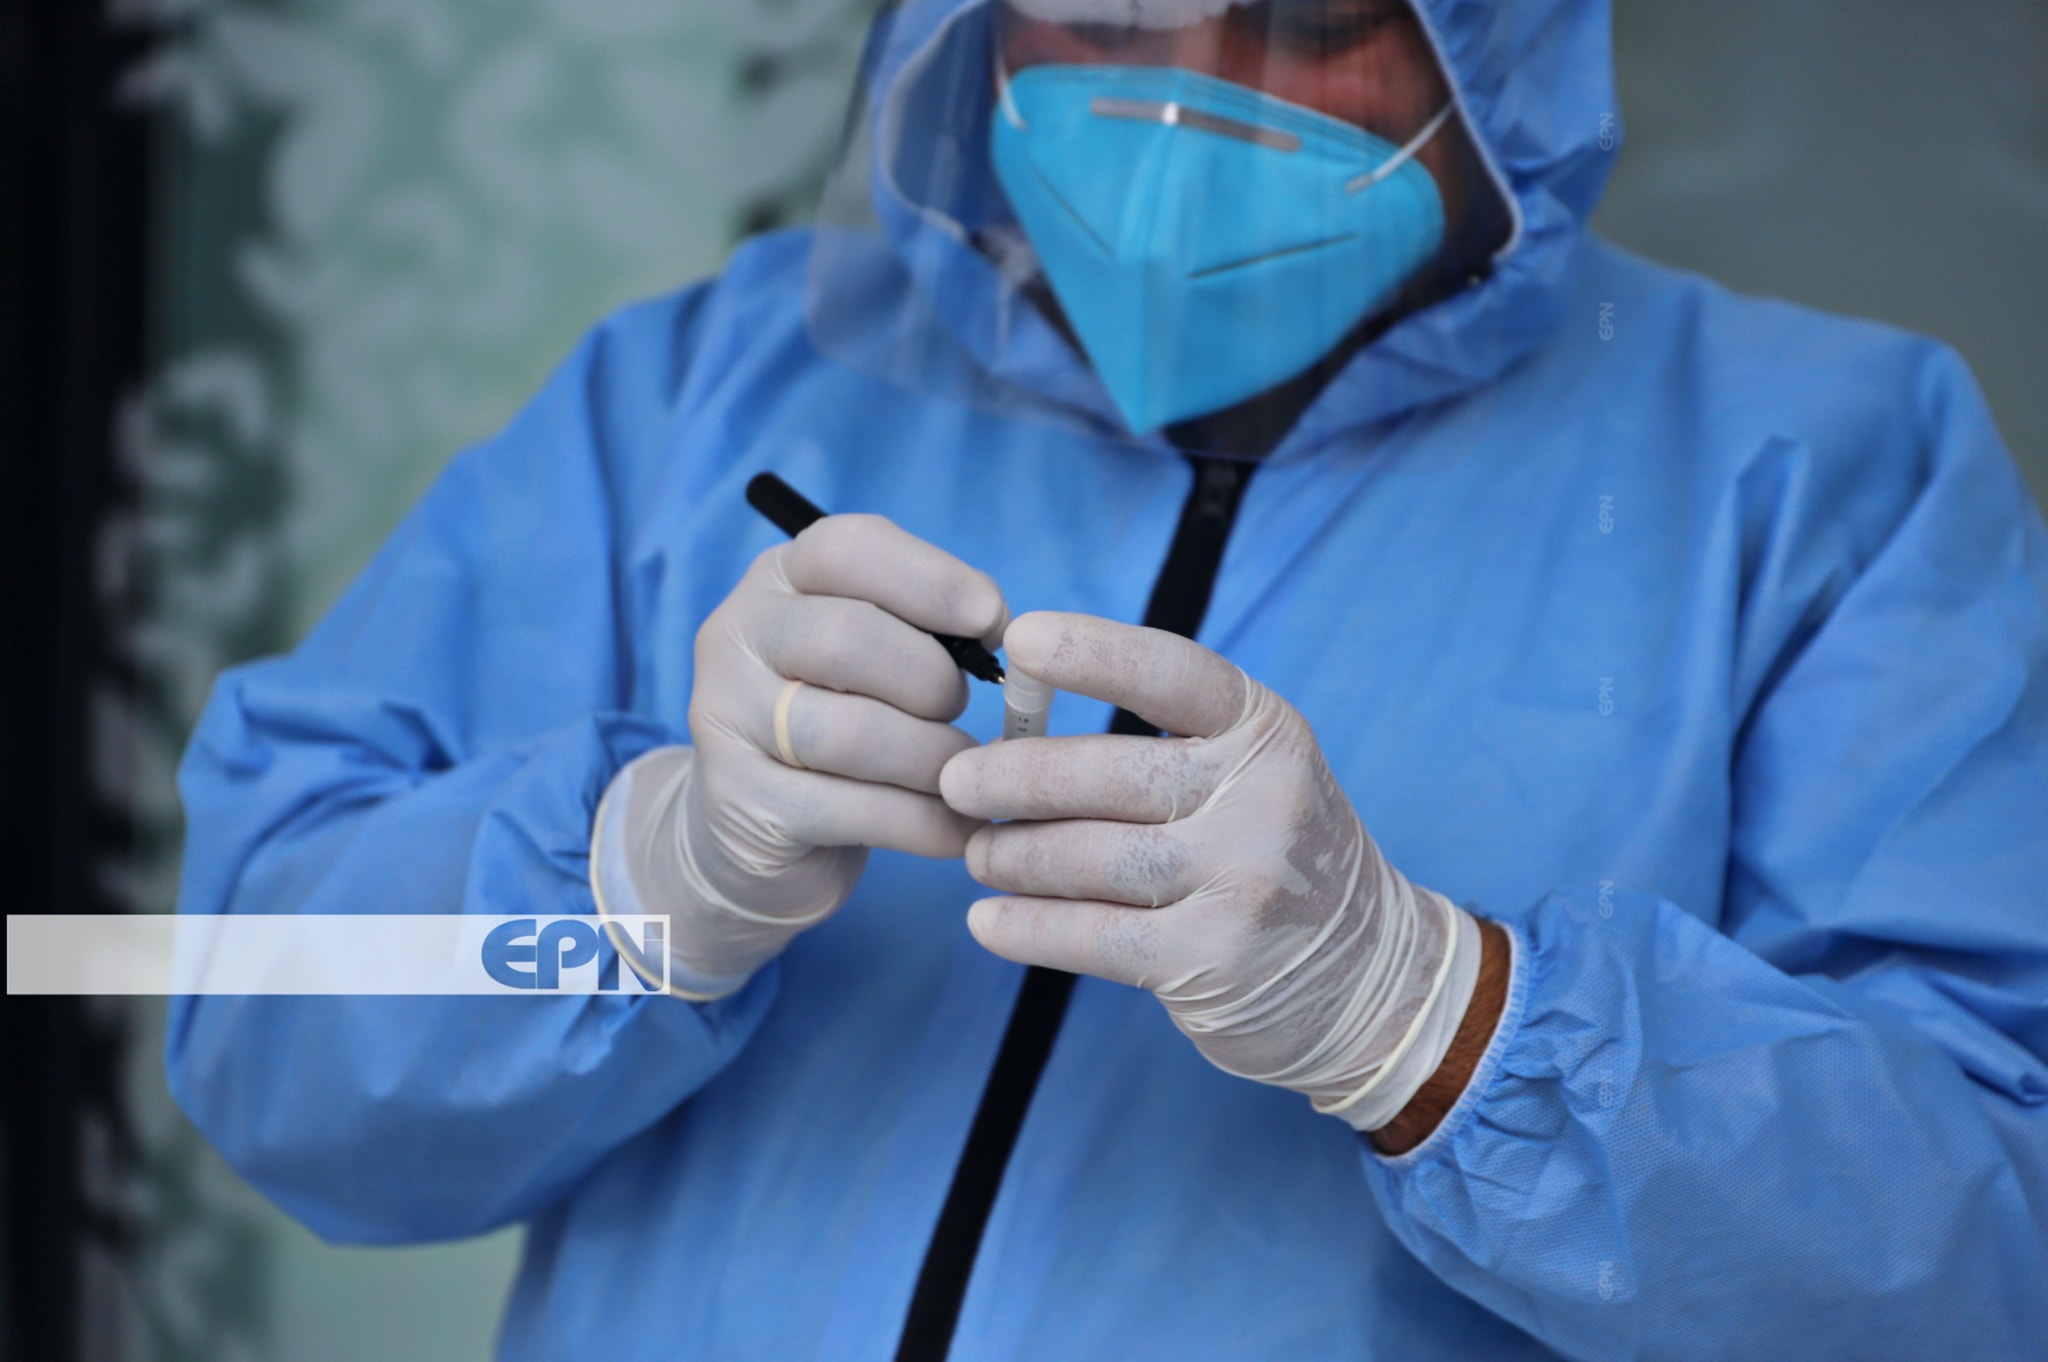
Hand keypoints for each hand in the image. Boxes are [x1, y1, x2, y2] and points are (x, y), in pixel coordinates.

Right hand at [595, 515, 1006, 998]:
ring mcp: (728, 720)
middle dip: (932, 682)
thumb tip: (999, 633)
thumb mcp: (871, 656)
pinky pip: (856, 811)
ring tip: (962, 775)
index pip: (847, 548)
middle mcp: (737, 636)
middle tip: (956, 713)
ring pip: (852, 733)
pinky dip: (926, 822)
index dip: (934, 581)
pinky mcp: (742, 804)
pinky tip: (955, 828)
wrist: (759, 830)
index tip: (992, 624)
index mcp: (779, 580)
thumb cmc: (843, 722)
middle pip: (848, 639)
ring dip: (934, 760)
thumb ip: (922, 628)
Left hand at [939, 612, 1479, 1128]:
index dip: (1093, 651)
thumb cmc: (1274, 854)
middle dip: (1014, 776)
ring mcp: (1242, 882)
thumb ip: (1166, 744)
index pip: (1173, 674)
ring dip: (1012, 854)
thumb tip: (1018, 725)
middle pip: (1110, 773)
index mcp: (1266, 732)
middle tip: (955, 779)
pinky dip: (1028, 927)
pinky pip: (1092, 935)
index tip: (1019, 640)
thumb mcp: (1254, 774)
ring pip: (1089, 856)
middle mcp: (1264, 798)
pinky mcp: (1212, 960)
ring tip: (976, 853)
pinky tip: (988, 920)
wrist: (1372, 978)